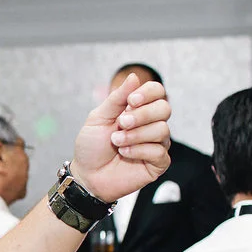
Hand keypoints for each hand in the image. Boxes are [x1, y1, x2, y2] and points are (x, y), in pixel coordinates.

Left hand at [71, 73, 171, 202]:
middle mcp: (150, 124)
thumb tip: (134, 76)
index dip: (148, 93)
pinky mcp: (157, 163)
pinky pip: (160, 151)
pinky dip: (139, 150)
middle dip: (142, 115)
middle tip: (121, 124)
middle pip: (164, 108)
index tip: (131, 101)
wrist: (86, 175)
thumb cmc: (91, 147)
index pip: (157, 92)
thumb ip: (116, 98)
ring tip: (116, 142)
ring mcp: (156, 143)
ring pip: (162, 130)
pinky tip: (125, 154)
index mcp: (137, 110)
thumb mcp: (98, 118)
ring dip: (136, 135)